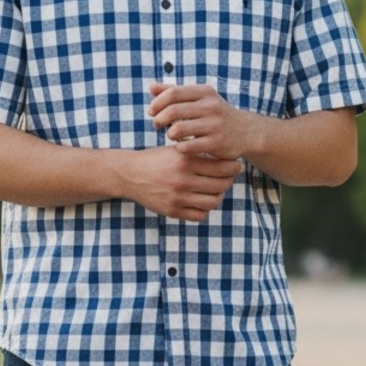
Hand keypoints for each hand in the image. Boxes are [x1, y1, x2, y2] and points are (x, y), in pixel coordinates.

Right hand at [121, 145, 240, 221]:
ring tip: (215, 190)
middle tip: (227, 178)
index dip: (233, 168)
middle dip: (228, 182)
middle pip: (220, 186)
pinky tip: (202, 201)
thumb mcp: (176, 151)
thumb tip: (226, 161)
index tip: (236, 166)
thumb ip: (198, 155)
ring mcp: (177, 198)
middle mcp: (182, 180)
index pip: (221, 168)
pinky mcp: (172, 211)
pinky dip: (205, 209)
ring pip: (212, 202)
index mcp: (185, 161)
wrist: (130, 174)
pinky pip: (199, 215)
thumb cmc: (156, 160)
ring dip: (218, 196)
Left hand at [148, 83, 252, 161]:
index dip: (158, 102)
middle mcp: (211, 106)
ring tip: (170, 135)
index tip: (152, 112)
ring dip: (169, 134)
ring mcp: (214, 125)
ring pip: (178, 129)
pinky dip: (179, 147)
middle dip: (159, 119)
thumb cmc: (215, 115)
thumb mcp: (200, 99)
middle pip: (173, 111)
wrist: (245, 132)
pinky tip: (180, 146)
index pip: (173, 93)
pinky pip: (187, 146)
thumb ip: (175, 92)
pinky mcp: (216, 143)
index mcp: (205, 92)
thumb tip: (151, 87)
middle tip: (156, 126)